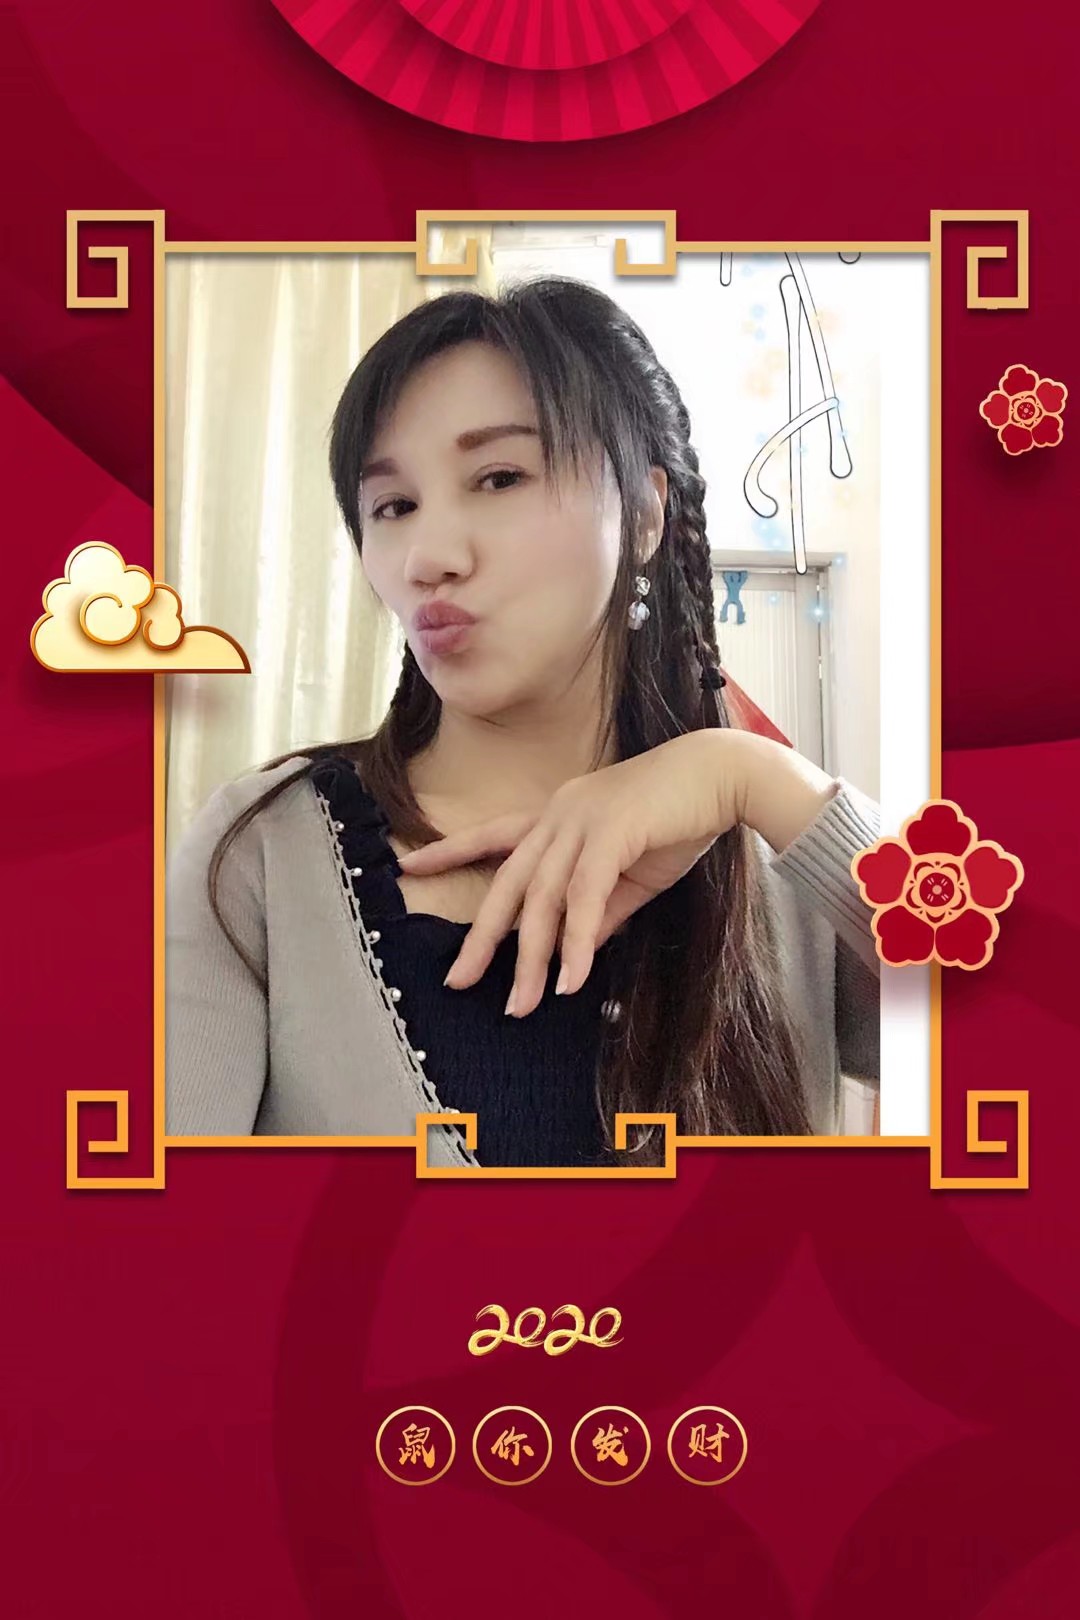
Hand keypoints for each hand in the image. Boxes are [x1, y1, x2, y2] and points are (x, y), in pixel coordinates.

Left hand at [396, 730, 756, 1017]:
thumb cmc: (680, 818)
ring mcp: (582, 819)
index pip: (492, 836)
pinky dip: (577, 942)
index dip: (449, 851)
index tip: (408, 868)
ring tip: (521, 1005)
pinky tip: (571, 979)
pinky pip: (585, 897)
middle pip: (508, 882)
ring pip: (542, 898)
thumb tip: (575, 952)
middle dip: (482, 936)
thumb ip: (601, 910)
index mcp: (558, 815)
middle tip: (458, 980)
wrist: (725, 776)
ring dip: (531, 958)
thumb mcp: (631, 873)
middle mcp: (559, 813)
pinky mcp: (612, 831)